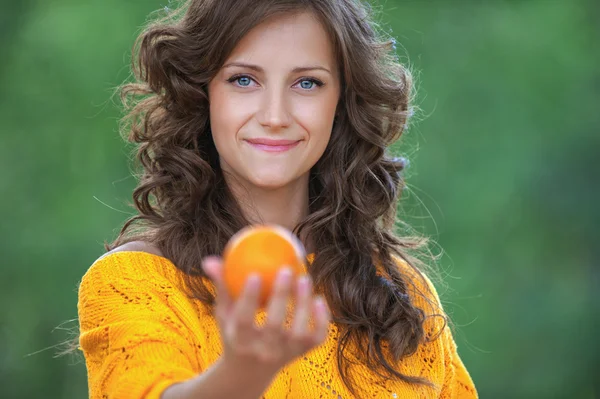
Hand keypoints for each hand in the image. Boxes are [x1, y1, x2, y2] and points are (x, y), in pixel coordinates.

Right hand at [201, 256, 330, 373]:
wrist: (250, 372)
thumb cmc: (235, 333)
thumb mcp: (224, 314)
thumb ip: (222, 287)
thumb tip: (210, 260)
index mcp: (240, 341)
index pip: (243, 320)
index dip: (248, 298)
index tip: (254, 274)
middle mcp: (263, 351)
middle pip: (274, 325)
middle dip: (282, 297)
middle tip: (286, 269)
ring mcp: (284, 354)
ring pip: (299, 333)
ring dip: (304, 306)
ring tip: (304, 279)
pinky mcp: (301, 353)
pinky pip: (316, 338)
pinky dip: (321, 320)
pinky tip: (319, 299)